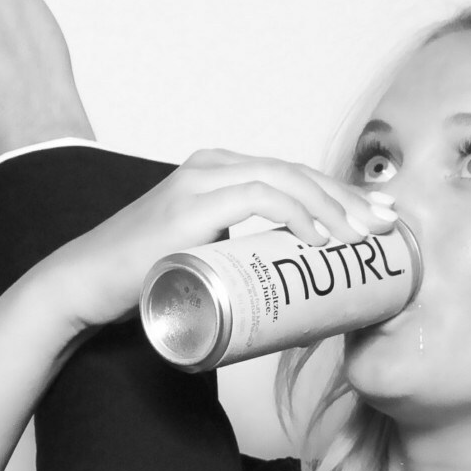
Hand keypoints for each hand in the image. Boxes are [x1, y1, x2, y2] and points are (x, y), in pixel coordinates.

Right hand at [22, 149, 399, 330]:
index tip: (378, 221)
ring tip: (362, 237)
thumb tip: (288, 304)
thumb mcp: (204, 264)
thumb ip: (238, 266)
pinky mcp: (188, 205)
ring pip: (284, 180)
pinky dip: (293, 213)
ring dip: (332, 207)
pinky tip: (318, 236)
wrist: (84, 288)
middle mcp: (211, 166)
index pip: (293, 176)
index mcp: (218, 173)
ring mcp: (199, 181)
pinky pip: (256, 197)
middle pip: (297, 173)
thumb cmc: (140, 283)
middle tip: (386, 229)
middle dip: (349, 199)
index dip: (341, 195)